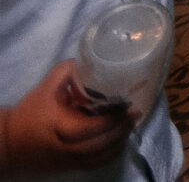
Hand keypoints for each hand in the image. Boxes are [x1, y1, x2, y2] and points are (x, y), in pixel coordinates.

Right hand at [1, 62, 133, 172]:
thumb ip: (67, 72)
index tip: (127, 105)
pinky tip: (119, 141)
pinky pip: (95, 164)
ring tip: (130, 125)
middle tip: (135, 114)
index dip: (111, 119)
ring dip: (119, 142)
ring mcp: (67, 160)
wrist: (8, 143)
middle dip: (120, 130)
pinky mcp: (68, 167)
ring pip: (100, 157)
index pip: (89, 128)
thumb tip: (91, 60)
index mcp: (59, 127)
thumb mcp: (45, 89)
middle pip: (99, 144)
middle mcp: (65, 147)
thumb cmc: (29, 113)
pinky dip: (110, 154)